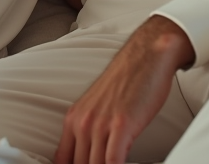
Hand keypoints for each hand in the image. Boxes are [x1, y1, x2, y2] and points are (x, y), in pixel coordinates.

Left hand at [55, 16, 194, 163]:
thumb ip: (91, 130)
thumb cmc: (127, 80)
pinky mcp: (121, 125)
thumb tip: (92, 155)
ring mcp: (100, 124)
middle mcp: (82, 122)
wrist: (146, 55)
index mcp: (73, 119)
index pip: (62, 161)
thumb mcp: (98, 106)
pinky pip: (113, 161)